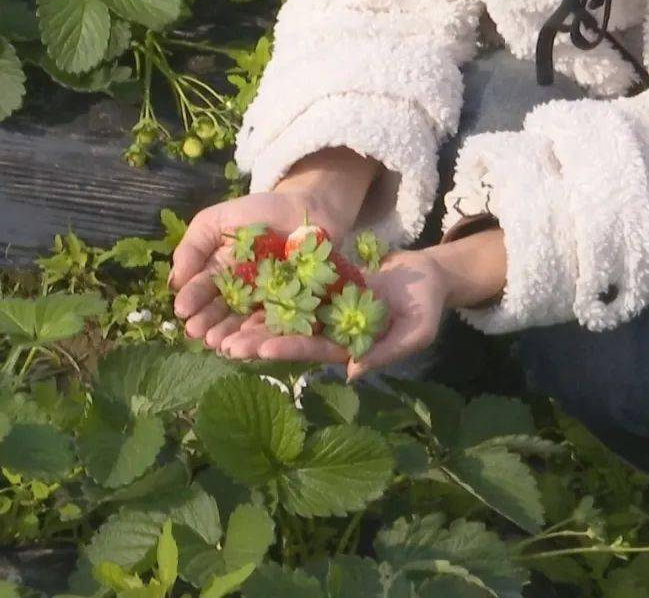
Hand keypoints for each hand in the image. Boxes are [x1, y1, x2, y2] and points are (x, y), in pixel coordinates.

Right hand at [171, 148, 381, 347]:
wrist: (309, 208)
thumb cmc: (259, 212)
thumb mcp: (216, 222)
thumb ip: (192, 247)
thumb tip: (174, 282)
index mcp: (218, 275)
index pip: (202, 291)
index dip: (192, 300)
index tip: (182, 310)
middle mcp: (239, 295)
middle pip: (221, 313)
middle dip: (208, 323)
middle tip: (198, 333)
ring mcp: (265, 305)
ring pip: (246, 325)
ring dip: (232, 337)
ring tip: (221, 345)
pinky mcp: (294, 312)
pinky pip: (279, 327)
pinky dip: (266, 337)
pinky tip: (255, 345)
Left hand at [219, 228, 508, 380]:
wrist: (426, 276)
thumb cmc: (427, 306)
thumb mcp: (417, 331)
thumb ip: (387, 351)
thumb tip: (354, 372)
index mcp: (349, 347)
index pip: (313, 350)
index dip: (287, 350)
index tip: (259, 351)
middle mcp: (331, 332)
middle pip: (289, 337)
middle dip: (258, 341)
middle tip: (224, 344)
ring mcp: (325, 310)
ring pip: (285, 317)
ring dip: (255, 321)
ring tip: (221, 325)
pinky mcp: (323, 287)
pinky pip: (293, 290)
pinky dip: (269, 292)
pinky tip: (242, 289)